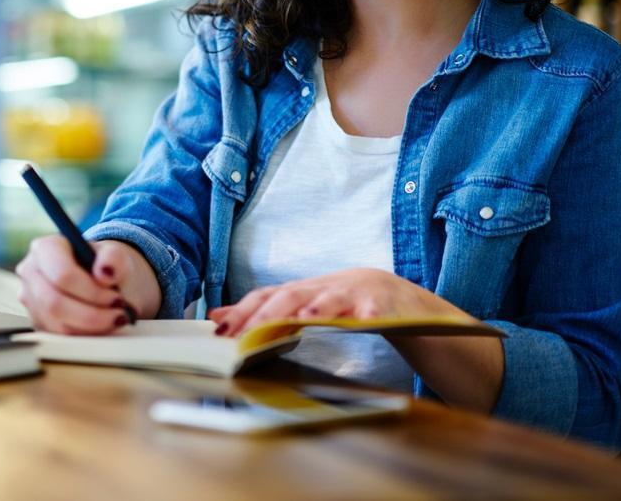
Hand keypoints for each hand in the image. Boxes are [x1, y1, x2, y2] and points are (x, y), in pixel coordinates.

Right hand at [14, 236, 156, 334]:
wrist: (104, 279)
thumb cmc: (106, 264)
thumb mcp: (116, 255)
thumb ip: (114, 258)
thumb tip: (106, 272)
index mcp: (45, 248)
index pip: (61, 274)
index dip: (91, 291)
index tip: (116, 298)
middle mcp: (31, 273)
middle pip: (54, 303)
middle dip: (91, 314)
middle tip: (119, 315)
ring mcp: (31, 300)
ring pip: (57, 325)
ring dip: (91, 327)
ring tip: (114, 318)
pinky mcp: (38, 322)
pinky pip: (59, 337)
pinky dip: (85, 335)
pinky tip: (102, 325)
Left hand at [206, 267, 461, 337]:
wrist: (404, 301)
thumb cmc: (348, 305)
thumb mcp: (304, 306)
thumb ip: (263, 312)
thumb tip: (216, 317)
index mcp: (304, 290)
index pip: (266, 296)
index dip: (243, 311)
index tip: (220, 331)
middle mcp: (324, 287)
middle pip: (291, 296)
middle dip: (267, 315)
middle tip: (247, 334)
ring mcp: (354, 293)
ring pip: (330, 300)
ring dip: (316, 309)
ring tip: (303, 320)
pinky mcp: (383, 305)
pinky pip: (374, 309)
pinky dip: (367, 313)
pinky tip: (362, 321)